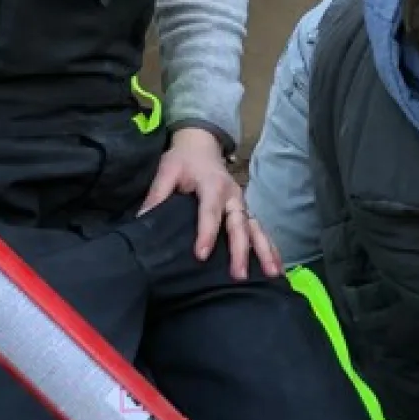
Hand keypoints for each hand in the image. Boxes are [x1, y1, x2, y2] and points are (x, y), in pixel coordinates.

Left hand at [142, 127, 281, 279]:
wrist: (202, 144)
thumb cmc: (183, 160)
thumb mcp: (167, 170)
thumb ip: (157, 195)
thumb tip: (142, 221)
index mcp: (213, 185)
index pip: (210, 211)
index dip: (206, 233)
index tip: (201, 255)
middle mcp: (233, 195)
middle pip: (239, 224)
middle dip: (241, 250)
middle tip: (239, 274)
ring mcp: (242, 204)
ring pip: (256, 229)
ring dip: (265, 251)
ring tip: (272, 274)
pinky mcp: (246, 211)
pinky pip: (260, 231)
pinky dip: (270, 248)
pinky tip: (276, 268)